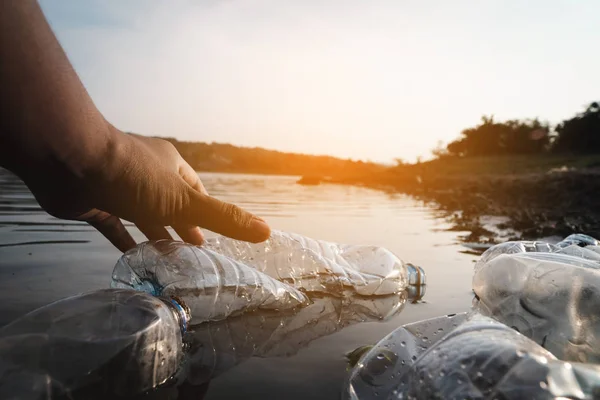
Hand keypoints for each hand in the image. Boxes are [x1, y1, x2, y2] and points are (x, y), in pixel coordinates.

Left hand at [21, 128, 270, 251]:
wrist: (70, 162)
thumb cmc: (134, 177)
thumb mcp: (186, 200)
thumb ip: (224, 217)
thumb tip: (267, 231)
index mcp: (170, 166)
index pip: (195, 190)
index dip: (205, 212)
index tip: (212, 236)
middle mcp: (146, 174)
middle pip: (170, 204)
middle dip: (182, 226)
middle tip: (193, 252)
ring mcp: (119, 187)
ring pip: (143, 215)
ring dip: (156, 235)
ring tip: (169, 260)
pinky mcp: (95, 202)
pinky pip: (114, 225)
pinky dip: (125, 241)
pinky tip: (133, 258)